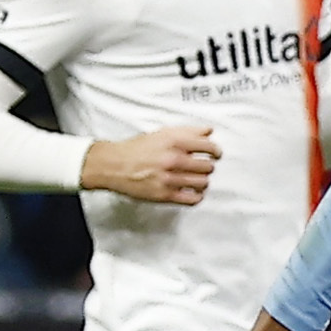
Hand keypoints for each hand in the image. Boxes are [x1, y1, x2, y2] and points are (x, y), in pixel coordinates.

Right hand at [82, 125, 219, 205]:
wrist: (114, 165)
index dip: (216, 151)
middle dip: (207, 166)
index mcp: (175, 141)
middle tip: (200, 167)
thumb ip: (187, 131)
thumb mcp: (162, 134)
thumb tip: (209, 130)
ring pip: (203, 183)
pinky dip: (196, 196)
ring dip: (202, 181)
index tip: (216, 154)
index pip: (209, 147)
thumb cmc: (137, 149)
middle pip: (208, 166)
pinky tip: (192, 192)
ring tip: (195, 179)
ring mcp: (170, 178)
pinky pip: (193, 199)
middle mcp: (174, 159)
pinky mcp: (166, 195)